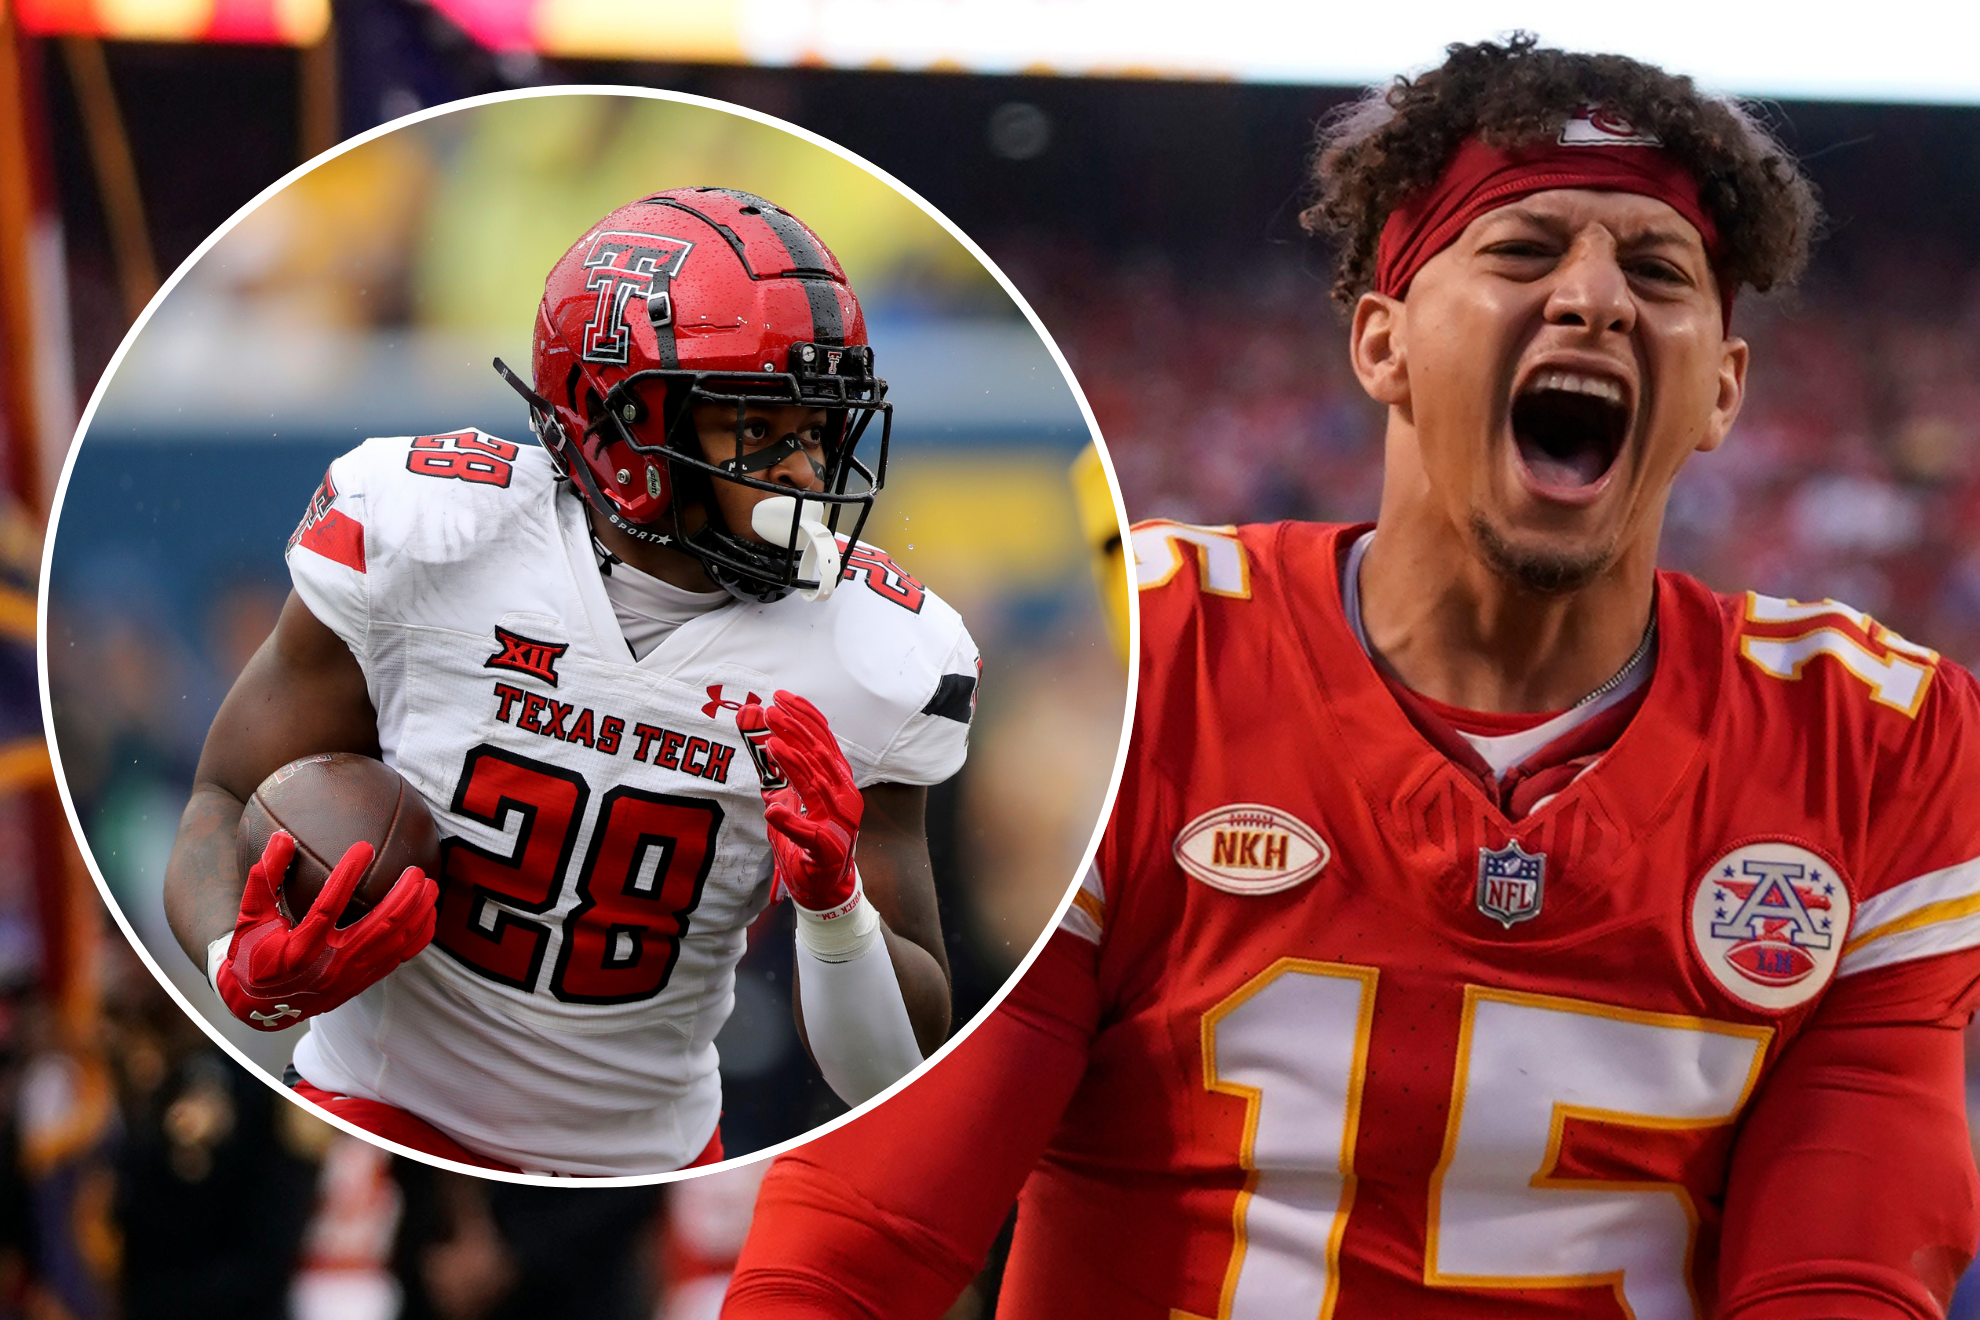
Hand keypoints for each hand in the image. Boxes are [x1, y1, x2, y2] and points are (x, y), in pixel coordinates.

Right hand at [215, 830, 437, 1030]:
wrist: (260, 1008)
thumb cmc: (253, 957)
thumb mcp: (250, 919)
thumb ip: (264, 878)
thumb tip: (283, 837)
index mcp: (300, 948)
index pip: (329, 906)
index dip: (348, 875)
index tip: (364, 847)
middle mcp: (330, 964)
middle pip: (378, 926)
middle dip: (403, 897)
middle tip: (416, 870)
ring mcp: (351, 975)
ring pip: (395, 942)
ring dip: (417, 913)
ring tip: (431, 885)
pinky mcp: (363, 981)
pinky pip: (400, 958)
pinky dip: (418, 936)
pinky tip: (429, 914)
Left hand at [739, 691, 862, 912]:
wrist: (823, 886)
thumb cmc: (809, 842)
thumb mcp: (790, 802)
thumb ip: (780, 776)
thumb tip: (760, 745)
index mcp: (836, 780)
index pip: (823, 739)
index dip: (803, 716)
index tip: (781, 698)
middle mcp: (843, 795)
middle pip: (821, 754)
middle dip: (796, 731)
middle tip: (771, 712)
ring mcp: (840, 821)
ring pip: (818, 785)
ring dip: (795, 764)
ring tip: (773, 744)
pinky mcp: (829, 848)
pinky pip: (809, 832)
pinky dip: (791, 821)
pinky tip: (772, 809)